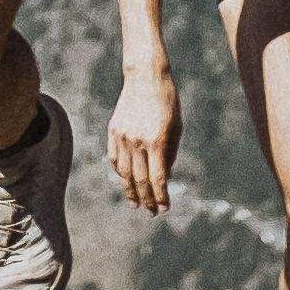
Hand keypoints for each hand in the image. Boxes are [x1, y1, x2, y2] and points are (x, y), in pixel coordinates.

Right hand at [106, 64, 182, 210]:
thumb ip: (169, 154)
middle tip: (151, 213)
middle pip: (140, 180)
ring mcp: (122, 136)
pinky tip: (125, 181)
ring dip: (130, 191)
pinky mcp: (113, 130)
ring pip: (124, 173)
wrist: (145, 77)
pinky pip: (114, 158)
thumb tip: (163, 178)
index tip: (164, 209)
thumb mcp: (176, 128)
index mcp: (157, 141)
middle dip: (147, 199)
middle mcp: (137, 141)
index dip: (161, 197)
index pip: (158, 178)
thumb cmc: (167, 102)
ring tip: (135, 204)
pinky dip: (120, 173)